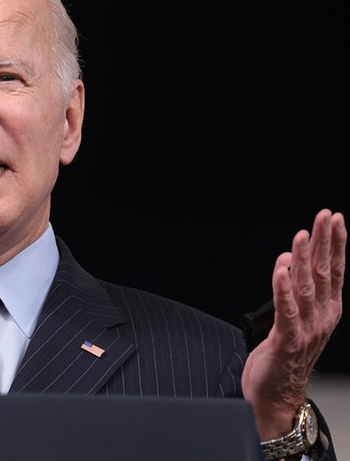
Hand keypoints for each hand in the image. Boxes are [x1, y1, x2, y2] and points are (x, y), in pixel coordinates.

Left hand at [242, 208, 345, 439]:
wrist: (276, 395)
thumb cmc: (284, 356)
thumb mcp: (294, 317)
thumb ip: (294, 289)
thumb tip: (289, 260)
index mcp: (326, 310)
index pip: (333, 271)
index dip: (334, 244)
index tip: (334, 219)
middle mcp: (320, 317)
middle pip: (323, 273)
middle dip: (324, 241)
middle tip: (325, 215)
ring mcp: (306, 328)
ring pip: (305, 287)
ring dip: (301, 259)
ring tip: (301, 235)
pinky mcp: (287, 340)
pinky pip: (285, 309)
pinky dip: (282, 289)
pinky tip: (280, 270)